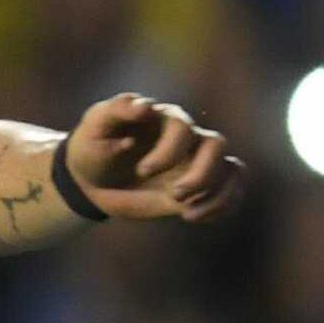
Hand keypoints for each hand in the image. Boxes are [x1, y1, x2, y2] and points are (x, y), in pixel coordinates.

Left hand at [65, 93, 245, 222]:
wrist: (91, 180)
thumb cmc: (91, 148)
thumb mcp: (92, 128)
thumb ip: (115, 112)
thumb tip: (144, 106)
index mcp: (161, 117)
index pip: (182, 126)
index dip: (169, 151)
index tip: (142, 172)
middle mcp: (186, 137)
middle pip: (216, 145)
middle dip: (200, 174)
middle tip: (173, 194)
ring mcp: (196, 161)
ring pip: (232, 168)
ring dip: (215, 193)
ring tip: (185, 211)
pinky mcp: (200, 185)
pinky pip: (233, 190)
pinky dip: (222, 206)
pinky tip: (192, 216)